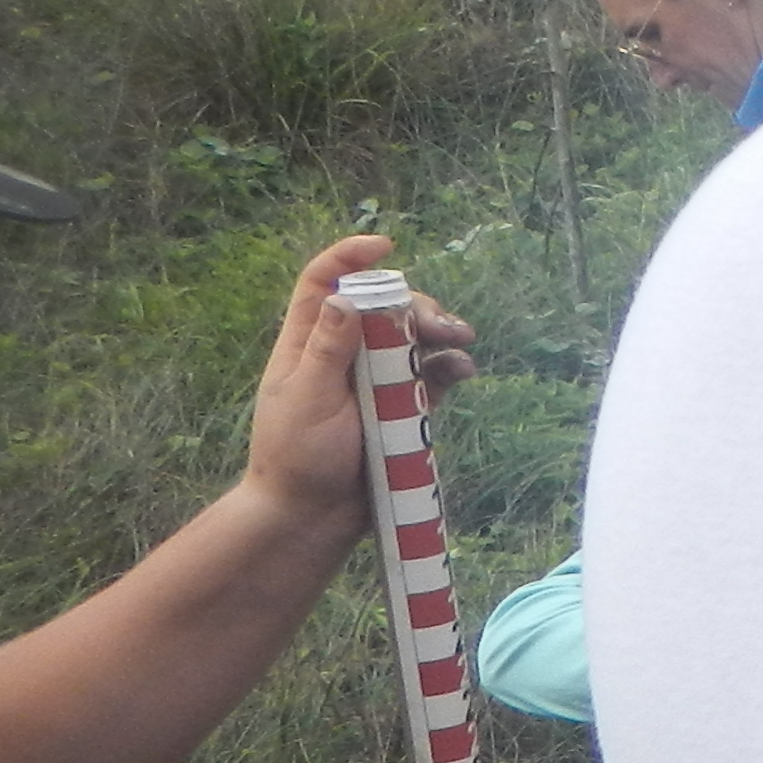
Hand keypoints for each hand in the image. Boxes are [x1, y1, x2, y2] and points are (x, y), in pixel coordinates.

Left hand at [240, 234, 477, 537]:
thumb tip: (347, 296)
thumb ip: (328, 348)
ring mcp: (374, 381)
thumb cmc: (297, 457)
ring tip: (463, 343)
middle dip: (416, 307)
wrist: (314, 515)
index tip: (385, 247)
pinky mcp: (401, 407)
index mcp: (308, 344)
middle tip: (444, 327)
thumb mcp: (308, 399)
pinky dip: (450, 368)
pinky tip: (464, 371)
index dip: (350, 259)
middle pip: (382, 308)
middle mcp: (343, 355)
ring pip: (412, 339)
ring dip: (440, 334)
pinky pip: (431, 376)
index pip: (324, 284)